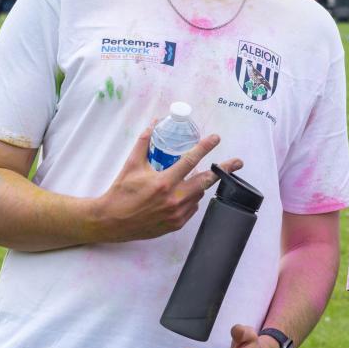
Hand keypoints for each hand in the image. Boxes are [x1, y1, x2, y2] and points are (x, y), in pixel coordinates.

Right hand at [94, 124, 229, 241]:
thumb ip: (145, 143)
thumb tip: (155, 123)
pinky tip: (184, 194)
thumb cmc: (121, 192)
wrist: (111, 222)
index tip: (216, 138)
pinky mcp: (176, 224)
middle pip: (207, 180)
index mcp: (164, 182)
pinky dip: (191, 198)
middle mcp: (174, 199)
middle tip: (238, 162)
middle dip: (225, 170)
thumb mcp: (131, 165)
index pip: (191, 160)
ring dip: (201, 183)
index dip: (206, 147)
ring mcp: (177, 213)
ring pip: (199, 194)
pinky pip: (192, 208)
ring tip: (196, 177)